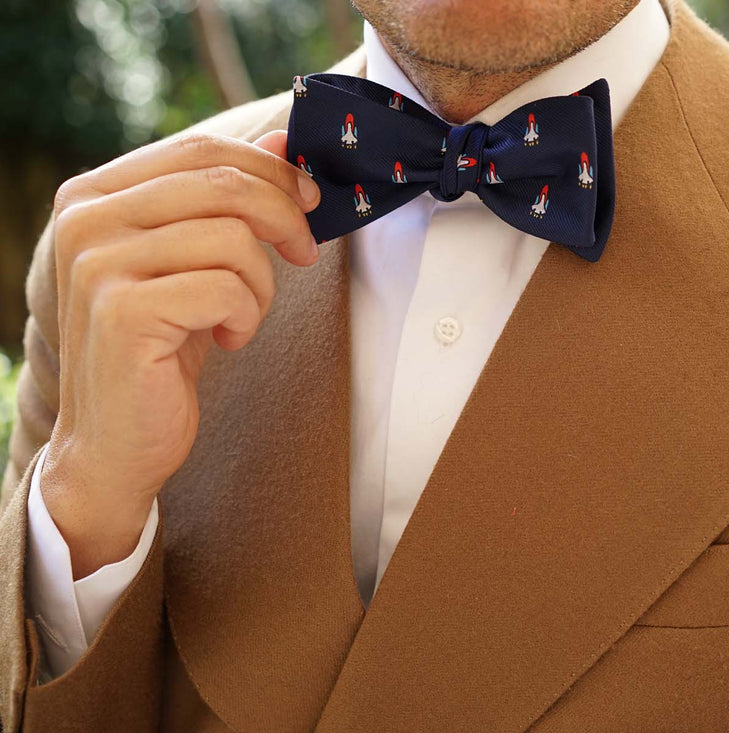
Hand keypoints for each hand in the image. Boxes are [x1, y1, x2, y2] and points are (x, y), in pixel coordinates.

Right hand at [39, 130, 318, 578]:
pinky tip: (225, 340)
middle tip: (305, 252)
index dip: (269, 169)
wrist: (115, 442)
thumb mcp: (194, 264)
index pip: (200, 150)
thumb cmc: (161, 349)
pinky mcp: (122, 311)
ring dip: (260, 282)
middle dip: (284, 216)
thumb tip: (283, 142)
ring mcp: (97, 264)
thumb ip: (225, 202)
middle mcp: (84, 219)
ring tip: (241, 315)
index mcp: (93, 195)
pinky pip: (226, 288)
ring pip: (231, 238)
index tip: (309, 198)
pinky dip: (246, 316)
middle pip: (222, 184)